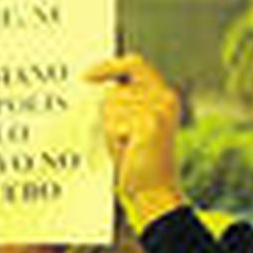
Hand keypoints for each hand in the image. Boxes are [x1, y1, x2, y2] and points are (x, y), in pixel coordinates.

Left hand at [84, 53, 186, 225]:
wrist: (155, 189)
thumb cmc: (139, 156)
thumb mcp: (133, 121)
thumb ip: (125, 98)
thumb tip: (93, 78)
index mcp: (164, 94)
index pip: (135, 63)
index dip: (109, 65)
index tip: (86, 76)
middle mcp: (166, 98)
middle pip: (117, 90)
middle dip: (110, 113)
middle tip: (125, 136)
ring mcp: (159, 111)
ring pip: (113, 106)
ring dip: (112, 127)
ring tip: (128, 143)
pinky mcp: (150, 125)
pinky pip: (115, 123)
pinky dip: (115, 138)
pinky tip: (128, 148)